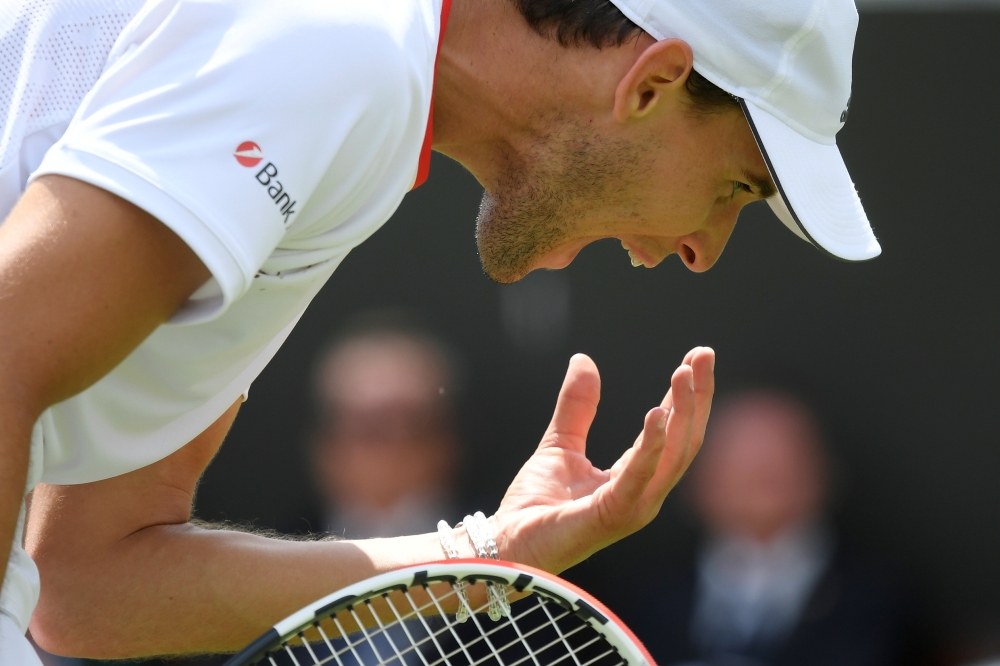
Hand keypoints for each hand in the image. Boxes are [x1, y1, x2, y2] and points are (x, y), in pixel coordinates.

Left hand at [493, 347, 714, 573]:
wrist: (507, 543)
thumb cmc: (535, 505)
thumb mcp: (560, 443)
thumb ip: (577, 406)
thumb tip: (583, 359)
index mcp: (636, 477)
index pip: (673, 430)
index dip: (687, 394)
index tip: (697, 355)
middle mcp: (644, 493)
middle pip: (685, 441)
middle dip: (698, 396)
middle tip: (704, 354)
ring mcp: (633, 506)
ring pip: (673, 455)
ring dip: (683, 412)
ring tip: (684, 373)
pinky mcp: (613, 514)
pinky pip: (640, 476)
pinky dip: (653, 445)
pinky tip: (657, 413)